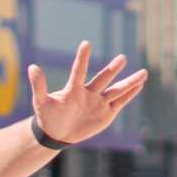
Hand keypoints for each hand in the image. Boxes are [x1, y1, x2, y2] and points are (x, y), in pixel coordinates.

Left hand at [27, 41, 148, 145]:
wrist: (56, 133)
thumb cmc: (48, 116)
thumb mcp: (40, 102)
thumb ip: (39, 85)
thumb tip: (32, 66)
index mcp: (73, 89)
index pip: (78, 71)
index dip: (82, 58)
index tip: (85, 43)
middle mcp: (89, 93)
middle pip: (103, 79)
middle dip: (113, 70)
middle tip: (122, 58)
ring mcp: (99, 102)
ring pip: (117, 90)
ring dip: (129, 82)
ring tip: (144, 72)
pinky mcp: (106, 114)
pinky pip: (120, 102)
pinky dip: (130, 94)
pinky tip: (139, 85)